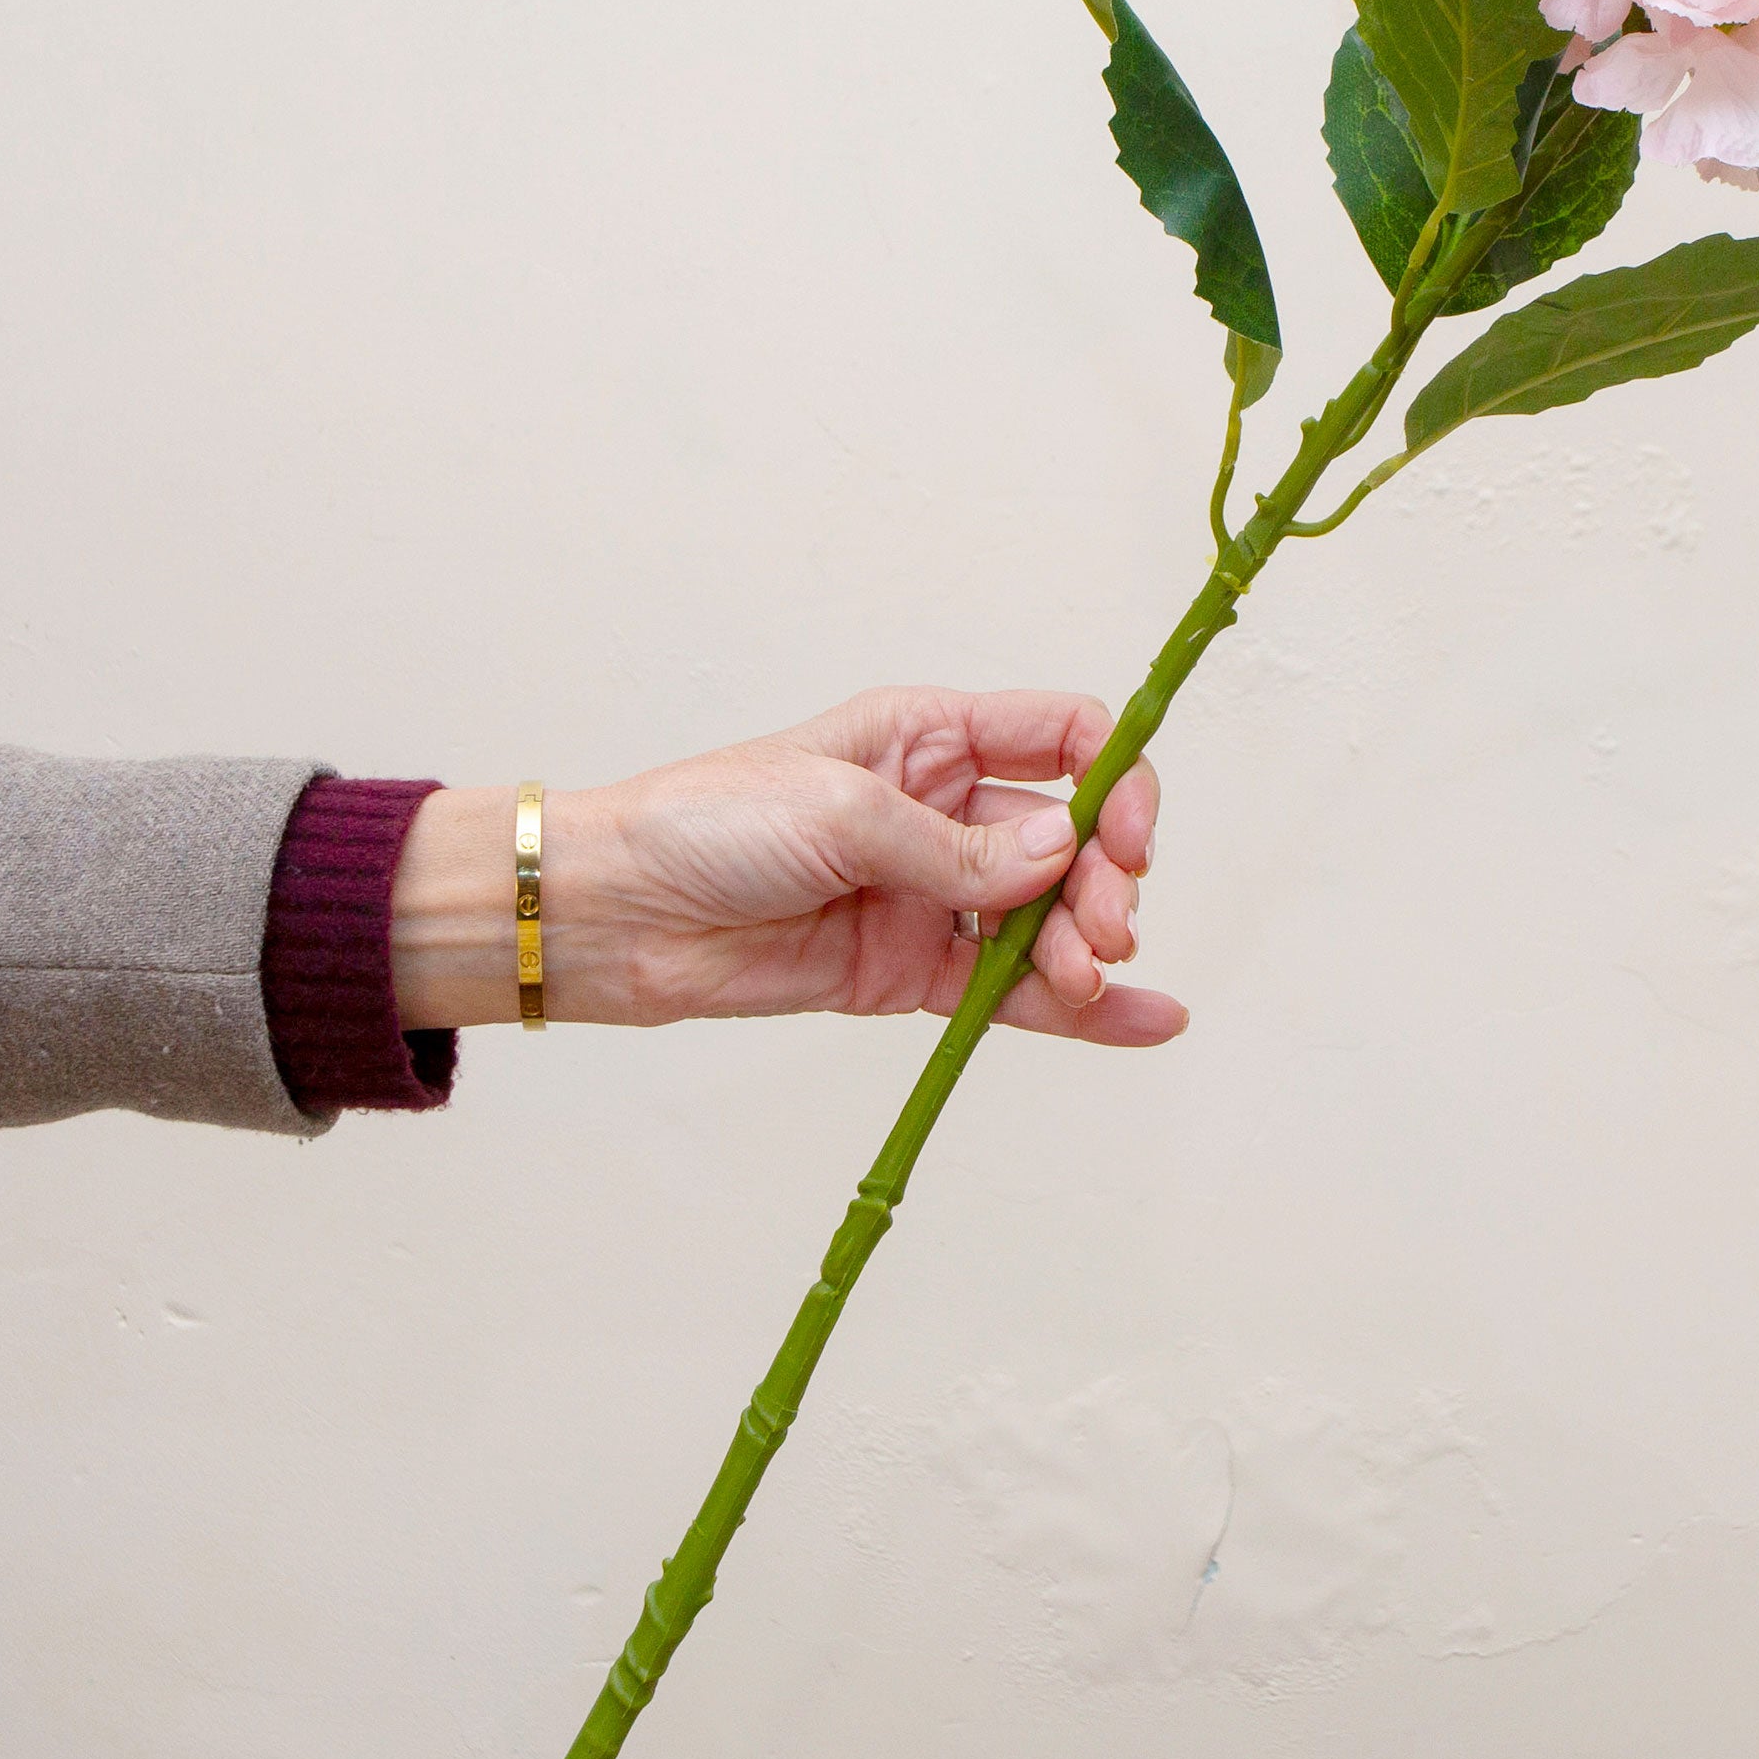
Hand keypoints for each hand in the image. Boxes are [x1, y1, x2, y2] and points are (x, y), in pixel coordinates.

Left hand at [387, 688, 1180, 1045]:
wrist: (615, 914)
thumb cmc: (705, 825)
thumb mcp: (839, 811)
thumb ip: (956, 844)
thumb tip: (1061, 854)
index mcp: (927, 737)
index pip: (1062, 738)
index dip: (1114, 780)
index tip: (1127, 836)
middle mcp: (943, 811)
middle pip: (1069, 838)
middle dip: (1104, 881)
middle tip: (1103, 929)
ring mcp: (930, 895)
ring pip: (1045, 920)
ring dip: (1086, 950)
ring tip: (1086, 980)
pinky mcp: (908, 970)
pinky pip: (1011, 990)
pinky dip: (1077, 1009)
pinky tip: (1143, 1020)